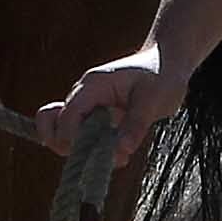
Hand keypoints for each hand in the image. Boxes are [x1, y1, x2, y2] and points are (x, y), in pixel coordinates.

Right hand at [41, 52, 184, 175]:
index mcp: (92, 86)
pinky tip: (118, 153)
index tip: (100, 155)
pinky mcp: (94, 118)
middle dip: (72, 148)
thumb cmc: (161, 76)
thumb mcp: (154, 100)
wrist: (167, 63)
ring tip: (116, 157)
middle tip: (105, 157)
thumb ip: (136, 124)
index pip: (67, 118)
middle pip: (54, 127)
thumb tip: (121, 150)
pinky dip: (92, 151)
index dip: (75, 141)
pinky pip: (79, 137)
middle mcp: (82, 96)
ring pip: (63, 135)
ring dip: (82, 152)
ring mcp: (86, 107)